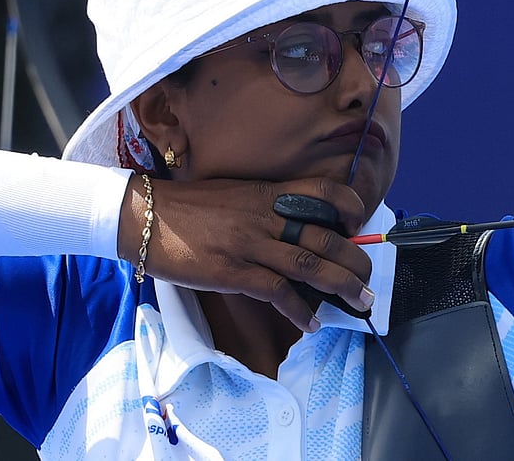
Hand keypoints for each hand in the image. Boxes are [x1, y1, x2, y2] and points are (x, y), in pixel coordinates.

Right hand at [117, 176, 371, 331]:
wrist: (144, 215)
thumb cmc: (185, 206)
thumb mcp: (232, 194)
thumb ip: (262, 205)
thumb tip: (290, 225)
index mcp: (266, 192)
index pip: (325, 191)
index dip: (350, 209)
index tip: (358, 228)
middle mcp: (265, 215)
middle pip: (327, 236)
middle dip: (356, 261)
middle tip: (369, 279)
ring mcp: (250, 243)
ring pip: (311, 266)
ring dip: (342, 287)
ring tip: (359, 301)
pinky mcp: (233, 271)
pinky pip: (278, 292)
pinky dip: (300, 311)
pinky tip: (311, 323)